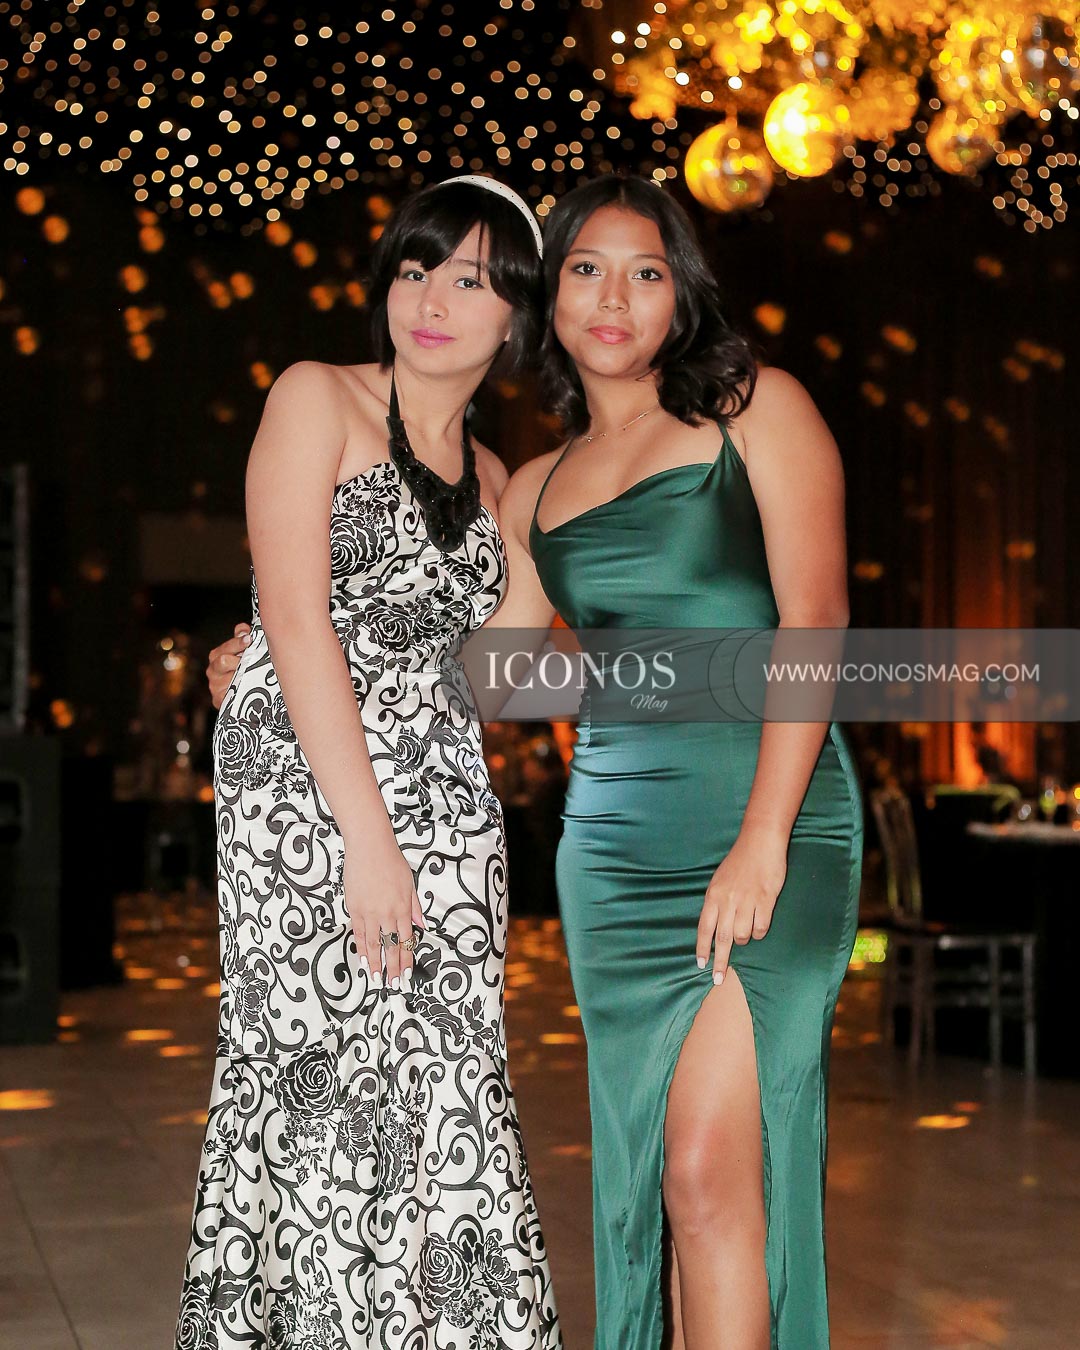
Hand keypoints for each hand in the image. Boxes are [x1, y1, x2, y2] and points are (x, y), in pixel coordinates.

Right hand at [207, 623, 251, 708]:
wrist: (238, 696)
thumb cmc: (240, 668)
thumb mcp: (241, 651)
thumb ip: (241, 636)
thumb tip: (243, 629)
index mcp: (216, 655)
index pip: (225, 647)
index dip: (237, 643)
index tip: (249, 639)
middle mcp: (212, 671)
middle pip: (223, 661)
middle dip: (240, 660)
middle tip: (252, 661)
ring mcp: (214, 686)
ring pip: (230, 678)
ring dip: (244, 676)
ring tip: (255, 675)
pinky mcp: (219, 701)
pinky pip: (231, 695)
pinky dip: (242, 692)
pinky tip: (250, 689)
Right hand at [344, 838, 425, 991]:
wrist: (369, 847)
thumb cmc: (391, 861)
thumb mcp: (410, 884)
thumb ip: (415, 907)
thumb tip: (422, 925)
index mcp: (403, 909)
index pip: (406, 941)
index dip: (406, 960)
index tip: (407, 975)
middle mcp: (386, 914)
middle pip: (390, 947)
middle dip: (392, 969)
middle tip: (393, 985)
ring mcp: (369, 913)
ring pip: (372, 944)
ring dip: (375, 964)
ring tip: (377, 979)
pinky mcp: (354, 909)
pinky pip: (358, 934)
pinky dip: (360, 948)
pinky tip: (363, 959)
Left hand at [696, 824, 787, 985]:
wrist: (760, 842)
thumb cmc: (739, 861)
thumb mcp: (719, 880)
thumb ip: (717, 902)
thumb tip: (715, 927)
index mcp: (713, 895)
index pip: (704, 927)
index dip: (702, 948)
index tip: (700, 964)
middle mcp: (728, 900)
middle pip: (722, 938)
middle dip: (720, 961)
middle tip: (718, 979)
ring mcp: (747, 901)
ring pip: (743, 935)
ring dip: (744, 940)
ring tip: (746, 932)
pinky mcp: (766, 900)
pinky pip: (761, 927)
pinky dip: (760, 932)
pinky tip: (759, 925)